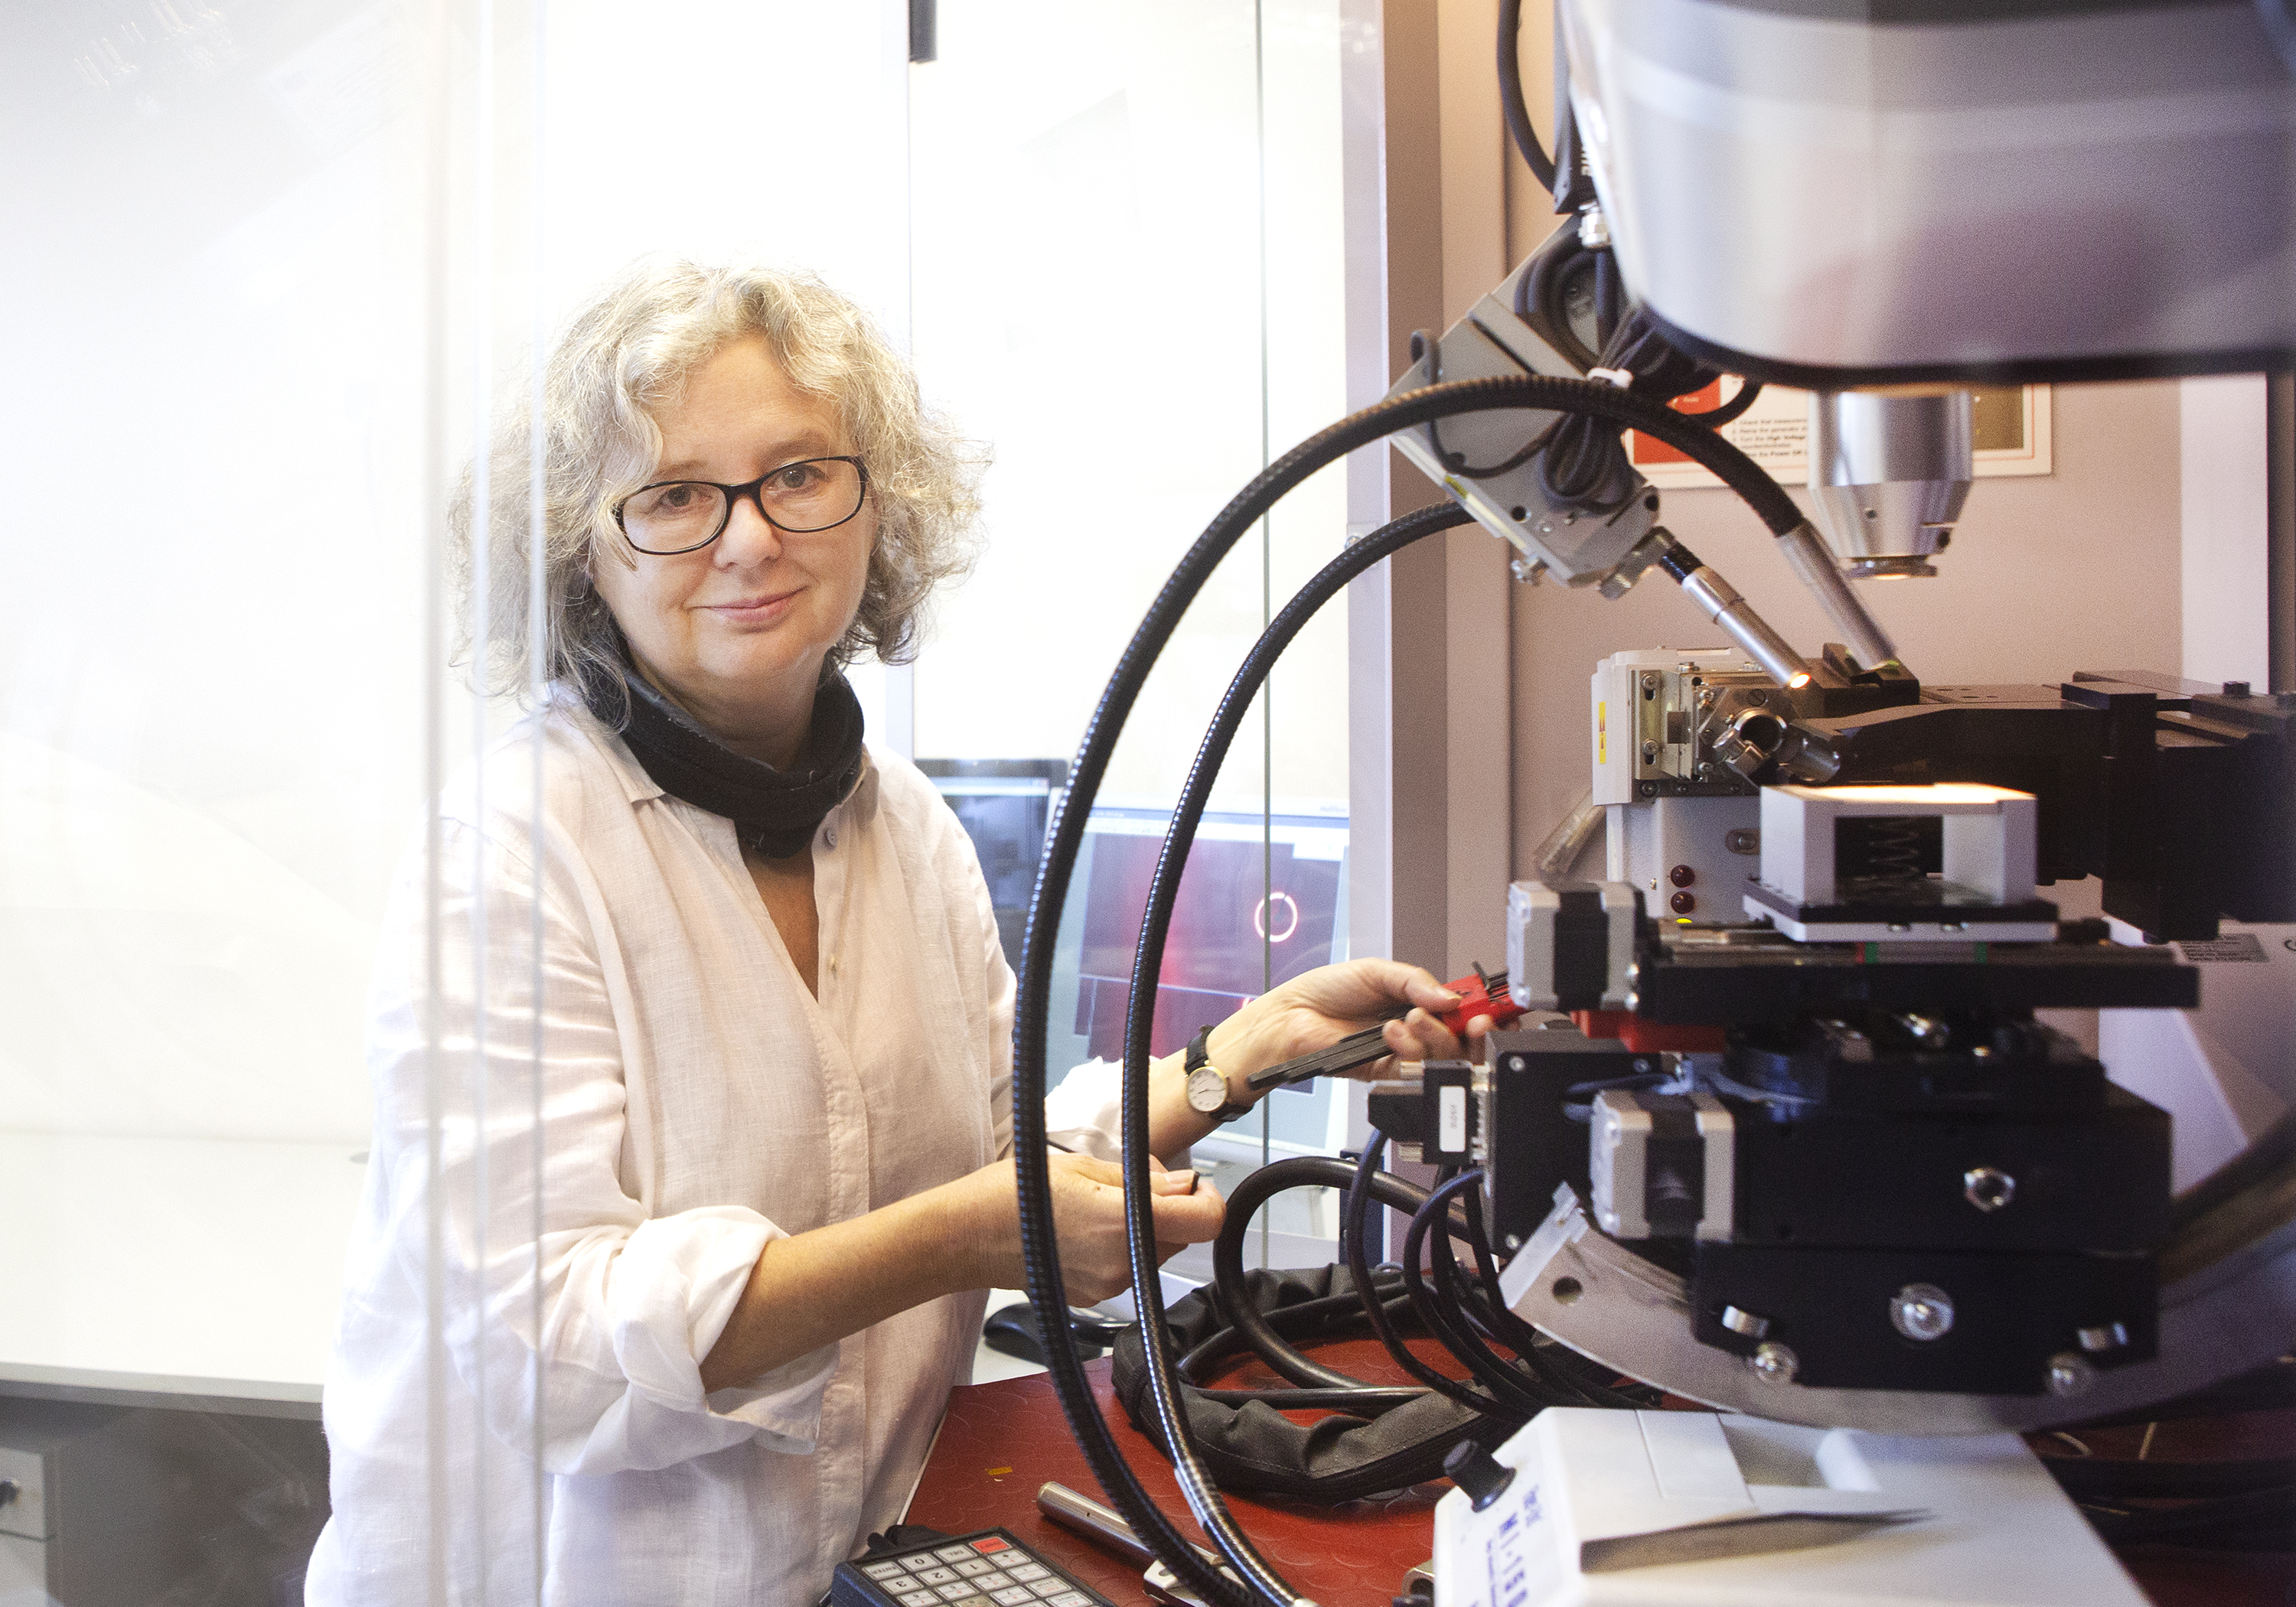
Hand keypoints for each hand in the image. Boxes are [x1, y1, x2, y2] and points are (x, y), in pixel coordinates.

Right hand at [961, 1153, 1225, 1305]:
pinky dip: (1120, 1246)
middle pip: (1180, 1234)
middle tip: (1130, 1182)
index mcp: (1122, 1223)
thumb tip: (1185, 1184)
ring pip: (1155, 1250)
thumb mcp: (1083, 1168)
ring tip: (1098, 1204)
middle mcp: (1123, 1262)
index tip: (1192, 1184)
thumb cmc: (1014, 1194)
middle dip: (1167, 1207)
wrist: (967, 1238)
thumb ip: (1142, 1180)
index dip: (1208, 1199)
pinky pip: (1128, 1266)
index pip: (1205, 1221)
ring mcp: (1109, 1285)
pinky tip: (1084, 1230)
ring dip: (1143, 1226)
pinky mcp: (1095, 1296)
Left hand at [1208, 958, 1495, 1087]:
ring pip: (1443, 1058)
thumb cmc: (1323, 991)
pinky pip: (1415, 1070)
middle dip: (1469, 1030)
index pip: (1459, 1010)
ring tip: (1412, 1019)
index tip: (1486, 1008)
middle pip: (1461, 1039)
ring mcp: (1401, 1053)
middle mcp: (1413, 1029)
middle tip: (1468, 1020)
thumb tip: (1449, 997)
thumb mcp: (1376, 971)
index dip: (1478, 1012)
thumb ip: (1417, 981)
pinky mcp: (1387, 1073)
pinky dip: (1410, 1051)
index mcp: (1416, 1000)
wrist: (1289, 1018)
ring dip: (1435, 1037)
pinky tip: (1393, 1033)